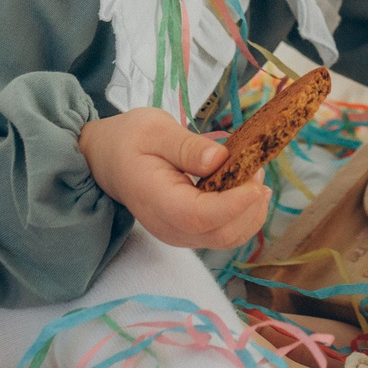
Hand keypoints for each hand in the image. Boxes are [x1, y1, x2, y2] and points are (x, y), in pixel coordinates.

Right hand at [79, 108, 272, 250]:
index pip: (198, 216)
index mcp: (156, 200)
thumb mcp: (155, 129)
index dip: (232, 204)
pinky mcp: (190, 232)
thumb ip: (187, 146)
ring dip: (251, 212)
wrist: (109, 159)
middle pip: (220, 234)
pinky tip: (250, 190)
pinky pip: (224, 234)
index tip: (254, 181)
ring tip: (255, 175)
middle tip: (257, 169)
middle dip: (249, 206)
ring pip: (227, 238)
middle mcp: (168, 227)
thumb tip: (218, 159)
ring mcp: (179, 234)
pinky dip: (244, 215)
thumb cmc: (130, 140)